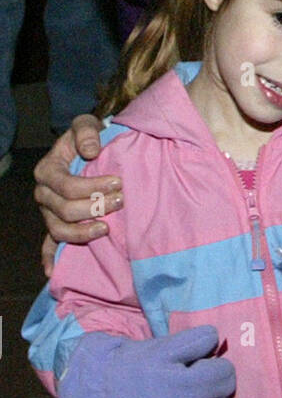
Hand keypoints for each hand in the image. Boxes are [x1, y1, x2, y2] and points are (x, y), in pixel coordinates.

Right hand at [34, 115, 119, 273]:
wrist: (90, 148)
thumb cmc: (88, 137)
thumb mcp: (86, 124)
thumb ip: (86, 132)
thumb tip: (91, 152)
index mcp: (48, 170)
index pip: (67, 186)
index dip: (92, 187)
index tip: (118, 182)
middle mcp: (44, 193)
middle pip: (65, 210)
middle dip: (95, 208)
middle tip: (121, 202)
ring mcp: (49, 212)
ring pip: (60, 230)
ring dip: (84, 232)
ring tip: (107, 228)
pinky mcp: (57, 224)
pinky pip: (48, 245)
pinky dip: (49, 259)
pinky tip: (53, 273)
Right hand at [58, 325, 234, 397]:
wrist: (91, 391)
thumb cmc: (126, 362)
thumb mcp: (162, 345)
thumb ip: (195, 343)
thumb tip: (216, 342)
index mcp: (184, 383)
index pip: (225, 372)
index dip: (215, 359)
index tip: (201, 355)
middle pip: (223, 391)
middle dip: (214, 376)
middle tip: (192, 367)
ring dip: (204, 393)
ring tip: (179, 383)